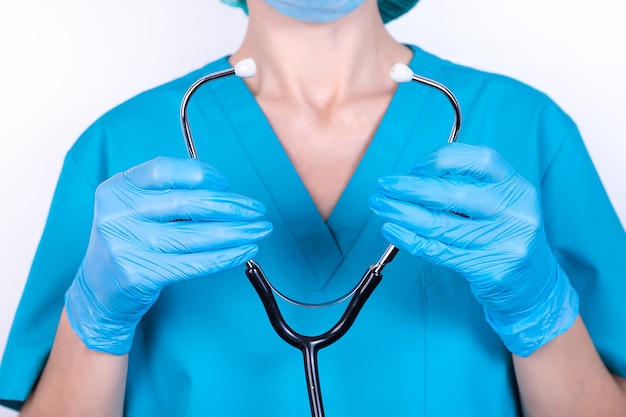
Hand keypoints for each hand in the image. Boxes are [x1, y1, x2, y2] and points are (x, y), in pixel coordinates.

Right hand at [65, 157, 272, 353]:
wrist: (98, 290)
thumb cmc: (129, 243)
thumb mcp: (136, 209)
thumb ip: (169, 196)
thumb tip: (224, 192)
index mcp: (117, 188)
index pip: (165, 169)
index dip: (201, 173)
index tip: (226, 183)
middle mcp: (117, 213)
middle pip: (185, 202)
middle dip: (229, 206)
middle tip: (256, 210)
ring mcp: (125, 245)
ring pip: (193, 235)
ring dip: (235, 233)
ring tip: (259, 230)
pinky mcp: (138, 274)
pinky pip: (192, 263)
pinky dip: (223, 258)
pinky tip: (243, 252)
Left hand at [369, 143, 577, 355]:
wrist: (533, 287)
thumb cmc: (504, 236)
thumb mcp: (499, 204)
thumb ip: (467, 186)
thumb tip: (414, 176)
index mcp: (517, 187)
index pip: (481, 160)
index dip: (443, 159)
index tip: (414, 166)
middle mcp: (514, 212)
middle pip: (455, 193)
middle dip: (411, 187)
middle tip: (384, 184)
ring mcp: (503, 243)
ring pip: (441, 225)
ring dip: (402, 212)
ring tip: (379, 204)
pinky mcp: (488, 270)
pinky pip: (439, 251)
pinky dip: (410, 239)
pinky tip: (392, 230)